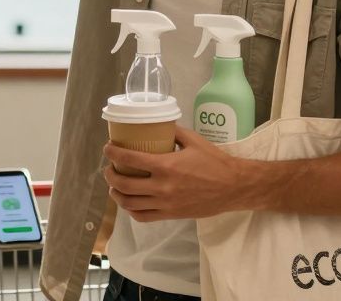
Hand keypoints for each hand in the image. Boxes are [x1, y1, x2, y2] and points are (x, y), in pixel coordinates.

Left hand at [103, 130, 251, 221]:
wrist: (233, 187)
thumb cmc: (215, 162)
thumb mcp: (193, 140)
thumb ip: (173, 131)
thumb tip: (157, 124)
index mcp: (166, 166)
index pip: (130, 159)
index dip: (113, 153)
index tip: (107, 148)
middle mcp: (162, 187)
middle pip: (124, 184)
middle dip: (110, 175)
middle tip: (109, 167)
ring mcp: (165, 204)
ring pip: (130, 203)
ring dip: (116, 194)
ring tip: (114, 186)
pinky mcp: (171, 215)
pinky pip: (143, 216)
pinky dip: (131, 210)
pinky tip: (129, 202)